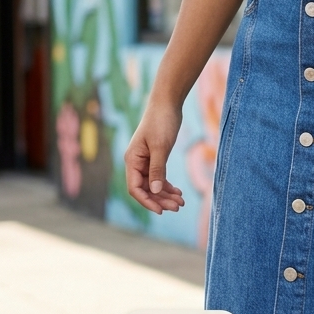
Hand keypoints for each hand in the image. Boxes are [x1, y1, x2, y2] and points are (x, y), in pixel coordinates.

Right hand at [125, 99, 184, 214]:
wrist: (167, 103)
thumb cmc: (161, 122)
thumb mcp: (161, 147)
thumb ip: (157, 169)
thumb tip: (155, 190)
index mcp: (132, 160)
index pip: (135, 188)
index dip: (147, 201)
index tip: (161, 210)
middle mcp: (136, 163)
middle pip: (146, 189)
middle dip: (161, 199)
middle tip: (178, 207)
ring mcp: (145, 161)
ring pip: (153, 185)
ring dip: (166, 195)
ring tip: (181, 202)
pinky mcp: (155, 158)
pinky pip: (159, 177)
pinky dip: (168, 186)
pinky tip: (178, 192)